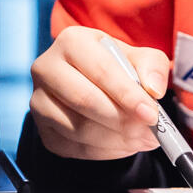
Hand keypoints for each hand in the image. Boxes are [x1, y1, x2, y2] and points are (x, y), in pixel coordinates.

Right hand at [28, 25, 171, 160]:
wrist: (92, 84)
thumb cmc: (116, 67)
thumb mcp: (140, 58)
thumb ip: (152, 67)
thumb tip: (153, 89)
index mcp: (71, 41)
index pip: (101, 70)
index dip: (128, 95)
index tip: (151, 115)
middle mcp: (47, 68)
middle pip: (84, 100)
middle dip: (122, 121)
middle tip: (150, 133)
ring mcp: (39, 100)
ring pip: (78, 128)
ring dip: (116, 140)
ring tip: (141, 139)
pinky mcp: (42, 129)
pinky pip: (72, 148)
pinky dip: (103, 152)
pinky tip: (122, 144)